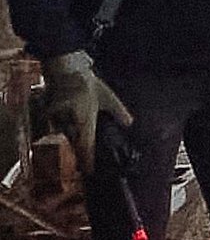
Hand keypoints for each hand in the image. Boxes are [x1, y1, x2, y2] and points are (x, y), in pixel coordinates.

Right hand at [40, 49, 132, 177]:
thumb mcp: (107, 96)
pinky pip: (58, 126)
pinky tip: (70, 121)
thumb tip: (130, 124)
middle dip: (81, 150)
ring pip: (66, 135)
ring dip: (74, 136)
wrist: (64, 67)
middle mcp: (69, 122)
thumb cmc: (87, 83)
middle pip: (75, 143)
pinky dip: (65, 127)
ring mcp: (57, 119)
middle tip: (87, 158)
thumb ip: (118, 111)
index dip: (88, 161)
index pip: (86, 146)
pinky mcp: (49, 114)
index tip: (90, 172)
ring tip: (80, 135)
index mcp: (85, 120)